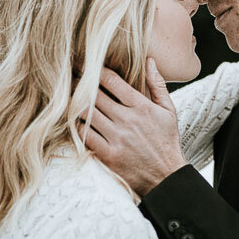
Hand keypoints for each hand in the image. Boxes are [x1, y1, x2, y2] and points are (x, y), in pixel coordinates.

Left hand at [80, 58, 186, 195]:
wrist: (166, 177)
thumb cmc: (167, 141)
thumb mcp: (169, 111)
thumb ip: (157, 85)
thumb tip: (149, 61)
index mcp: (142, 107)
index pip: (113, 81)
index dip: (96, 71)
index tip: (86, 66)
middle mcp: (128, 120)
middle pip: (95, 95)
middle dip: (80, 85)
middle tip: (72, 79)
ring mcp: (117, 138)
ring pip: (87, 114)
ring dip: (76, 104)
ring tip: (70, 98)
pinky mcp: (108, 155)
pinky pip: (85, 135)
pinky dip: (78, 126)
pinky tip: (77, 121)